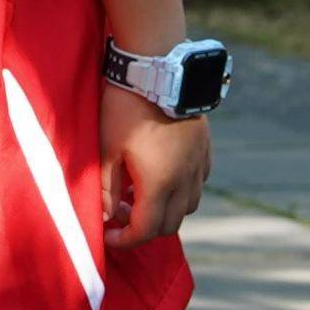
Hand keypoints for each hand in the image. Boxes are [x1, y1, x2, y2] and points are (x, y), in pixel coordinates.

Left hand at [103, 94, 210, 248]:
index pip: (145, 230)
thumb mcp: (108, 149)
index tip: (107, 236)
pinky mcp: (204, 148)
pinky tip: (163, 176)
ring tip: (140, 195)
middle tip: (119, 213)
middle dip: (144, 229)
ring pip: (189, 206)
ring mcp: (198, 163)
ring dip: (165, 211)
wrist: (158, 69)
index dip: (124, 240)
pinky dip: (181, 191)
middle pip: (169, 224)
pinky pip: (198, 182)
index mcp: (159, 183)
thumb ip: (107, 189)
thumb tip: (105, 217)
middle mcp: (185, 179)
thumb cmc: (126, 108)